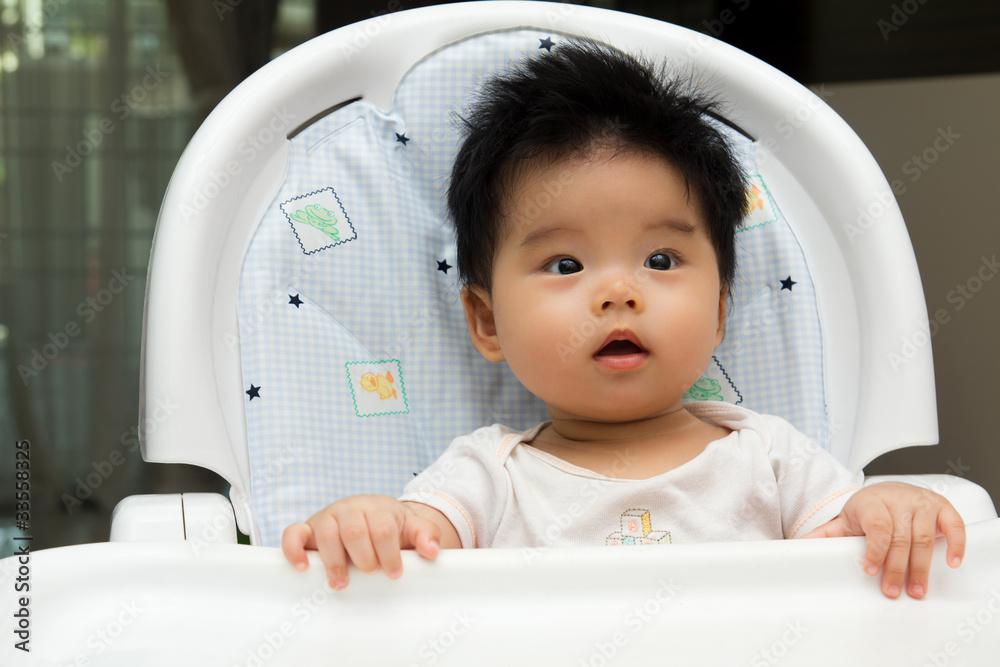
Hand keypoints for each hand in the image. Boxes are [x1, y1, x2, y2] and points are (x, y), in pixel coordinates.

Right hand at [281, 495, 454, 589]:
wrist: (373, 517)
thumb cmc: (392, 527)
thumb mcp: (412, 528)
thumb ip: (425, 536)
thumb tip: (432, 550)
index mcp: (377, 508)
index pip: (382, 529)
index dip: (389, 553)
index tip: (394, 573)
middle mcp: (350, 509)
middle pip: (354, 530)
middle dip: (364, 557)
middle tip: (371, 573)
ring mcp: (327, 518)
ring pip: (326, 532)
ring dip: (334, 560)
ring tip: (342, 582)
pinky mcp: (308, 530)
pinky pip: (293, 533)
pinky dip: (294, 549)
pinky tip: (303, 567)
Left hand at [801, 482, 964, 598]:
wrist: (888, 490)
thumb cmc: (869, 508)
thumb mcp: (845, 519)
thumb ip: (825, 535)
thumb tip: (798, 547)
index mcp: (872, 503)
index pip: (877, 527)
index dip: (875, 551)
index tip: (870, 571)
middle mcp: (899, 501)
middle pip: (900, 538)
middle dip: (896, 568)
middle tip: (893, 591)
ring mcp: (922, 503)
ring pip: (924, 537)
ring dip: (921, 566)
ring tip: (915, 589)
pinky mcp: (942, 507)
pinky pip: (953, 525)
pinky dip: (956, 544)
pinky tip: (952, 562)